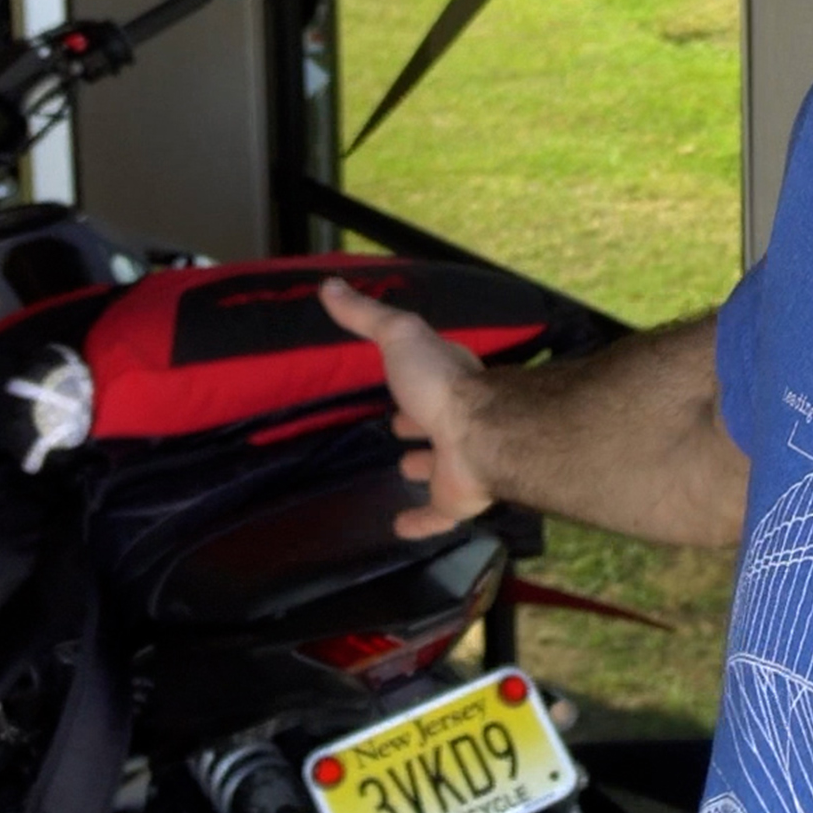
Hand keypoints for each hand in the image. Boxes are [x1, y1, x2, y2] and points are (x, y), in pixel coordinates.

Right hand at [321, 275, 498, 537]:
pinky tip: (399, 527)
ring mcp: (461, 460)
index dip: (412, 375)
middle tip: (398, 426)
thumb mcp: (400, 335)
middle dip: (418, 422)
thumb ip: (366, 315)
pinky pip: (438, 513)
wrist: (483, 433)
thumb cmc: (440, 382)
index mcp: (447, 381)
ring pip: (441, 464)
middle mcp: (458, 419)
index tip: (395, 379)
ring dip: (425, 465)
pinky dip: (421, 520)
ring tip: (402, 466)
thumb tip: (329, 285)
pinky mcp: (458, 498)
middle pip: (436, 420)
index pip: (428, 375)